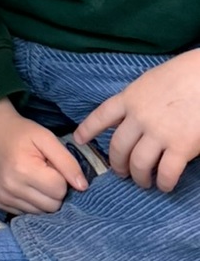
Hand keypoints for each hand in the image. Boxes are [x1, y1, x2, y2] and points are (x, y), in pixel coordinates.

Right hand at [0, 98, 86, 213]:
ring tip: (34, 178)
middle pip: (52, 205)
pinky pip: (26, 213)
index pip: (59, 190)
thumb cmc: (21, 132)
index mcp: (23, 170)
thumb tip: (83, 187)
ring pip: (40, 213)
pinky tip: (25, 185)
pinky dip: (31, 202)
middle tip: (44, 172)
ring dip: (43, 198)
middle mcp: (10, 187)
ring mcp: (2, 197)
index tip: (51, 164)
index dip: (61, 177)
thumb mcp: (47, 138)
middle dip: (54, 190)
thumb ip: (68, 162)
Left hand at [75, 49, 199, 191]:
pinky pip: (166, 172)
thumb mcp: (150, 82)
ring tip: (143, 182)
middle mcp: (139, 117)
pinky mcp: (181, 147)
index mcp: (130, 98)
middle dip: (117, 164)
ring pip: (138, 164)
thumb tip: (127, 117)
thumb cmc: (181, 76)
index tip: (79, 140)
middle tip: (121, 173)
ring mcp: (159, 133)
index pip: (101, 116)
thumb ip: (136, 100)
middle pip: (118, 147)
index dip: (88, 129)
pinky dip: (163, 183)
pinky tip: (164, 184)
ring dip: (139, 177)